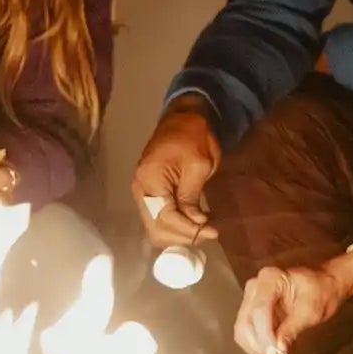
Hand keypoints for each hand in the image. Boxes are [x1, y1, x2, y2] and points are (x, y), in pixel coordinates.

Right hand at [133, 94, 220, 246]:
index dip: (189, 230)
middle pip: (156, 227)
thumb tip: (195, 224)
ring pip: (155, 226)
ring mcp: (143, 192)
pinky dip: (174, 225)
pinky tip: (193, 224)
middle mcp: (140, 189)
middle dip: (182, 236)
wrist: (183, 117)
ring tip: (203, 231)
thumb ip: (192, 197)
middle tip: (208, 234)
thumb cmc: (193, 136)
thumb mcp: (199, 166)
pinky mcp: (150, 193)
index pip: (166, 217)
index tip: (212, 233)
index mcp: (150, 180)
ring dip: (178, 233)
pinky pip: (158, 217)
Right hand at [233, 250, 352, 353]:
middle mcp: (256, 288)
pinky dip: (262, 348)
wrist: (323, 287)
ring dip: (260, 350)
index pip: (259, 311)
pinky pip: (249, 335)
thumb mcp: (311, 310)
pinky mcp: (253, 314)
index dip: (265, 335)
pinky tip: (279, 353)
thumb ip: (293, 328)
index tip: (275, 352)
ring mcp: (252, 300)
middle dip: (261, 346)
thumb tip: (279, 347)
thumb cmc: (320, 291)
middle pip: (246, 323)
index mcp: (270, 279)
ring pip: (244, 332)